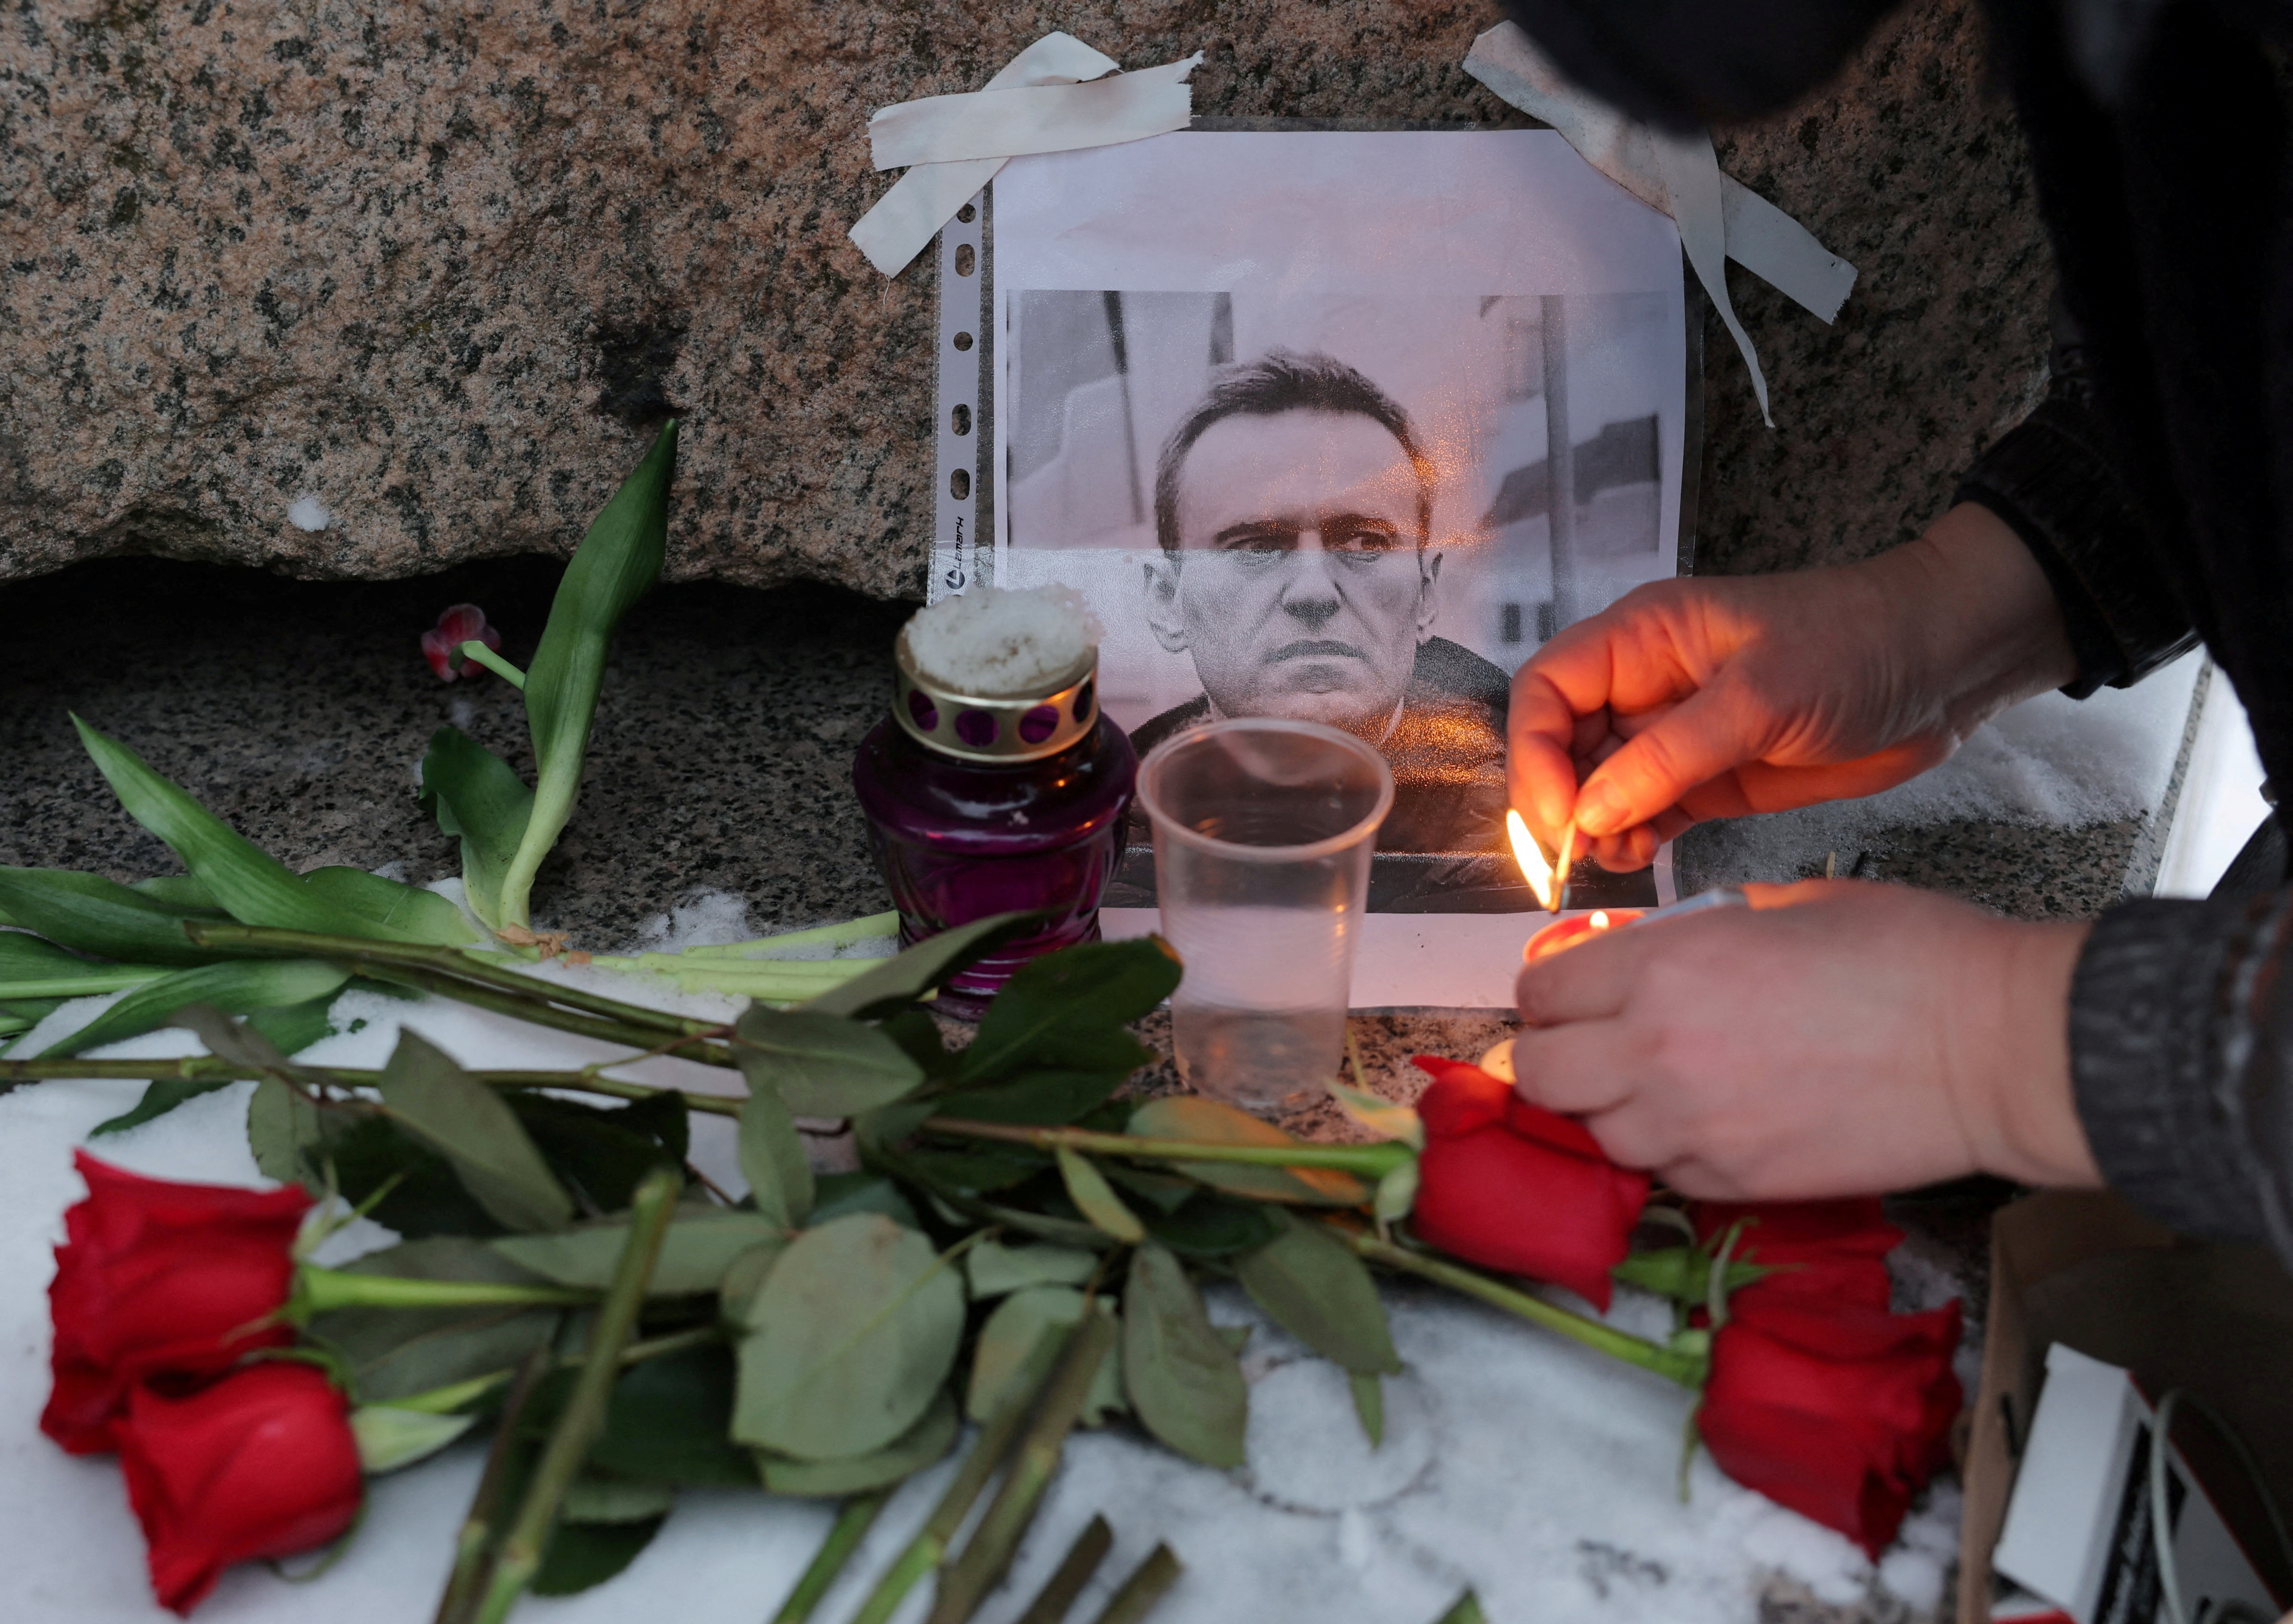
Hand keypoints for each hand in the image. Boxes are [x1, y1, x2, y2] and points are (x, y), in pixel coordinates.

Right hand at [1509, 503, 2079, 871]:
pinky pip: (1645, 814)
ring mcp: (1675, 735)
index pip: (1546, 690)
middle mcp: (1646, 685)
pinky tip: (1638, 858)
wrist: (1944, 666)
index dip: (1536, 753)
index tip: (1560, 814)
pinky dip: (1631, 840)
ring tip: (1613, 859)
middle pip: (1561, 745)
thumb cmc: (1857, 644)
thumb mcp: (1759, 695)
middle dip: (1559, 801)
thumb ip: (1669, 756)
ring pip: (1598, 788)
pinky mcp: (1709, 778)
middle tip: (1575, 855)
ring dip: (1593, 829)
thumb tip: (1589, 811)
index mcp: (1642, 638)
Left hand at [1509, 880, 2103, 1198]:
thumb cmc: (1908, 958)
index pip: (1538, 993)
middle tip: (1595, 1043)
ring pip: (1596, 1136)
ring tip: (1665, 1081)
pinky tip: (1716, 1119)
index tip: (1574, 992)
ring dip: (1613, 1110)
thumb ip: (1690, 933)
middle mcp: (1658, 1050)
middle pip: (1538, 1074)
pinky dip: (1672, 1152)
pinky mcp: (1738, 1182)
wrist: (1994, 1045)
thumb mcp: (1780, 905)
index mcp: (1664, 967)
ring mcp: (1695, 1126)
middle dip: (1556, 1056)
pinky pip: (1664, 1175)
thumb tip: (1640, 950)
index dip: (1551, 992)